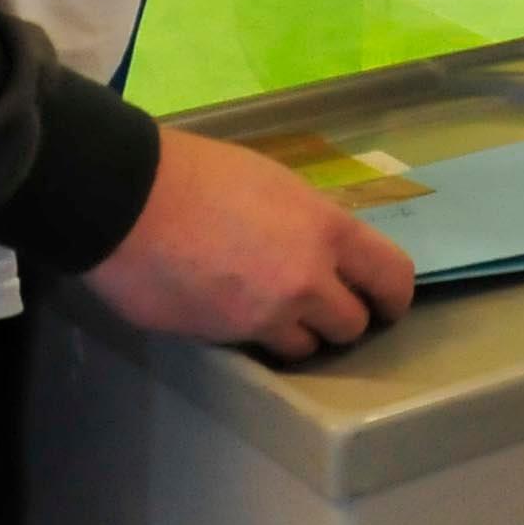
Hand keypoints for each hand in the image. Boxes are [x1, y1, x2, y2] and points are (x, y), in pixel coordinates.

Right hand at [83, 127, 415, 359]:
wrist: (129, 201)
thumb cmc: (200, 174)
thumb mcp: (274, 183)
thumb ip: (308, 223)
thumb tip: (321, 250)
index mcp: (326, 228)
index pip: (392, 276)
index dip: (394, 296)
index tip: (386, 304)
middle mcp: (307, 279)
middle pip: (352, 324)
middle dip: (341, 320)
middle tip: (321, 309)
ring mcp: (264, 315)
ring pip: (305, 348)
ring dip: (297, 335)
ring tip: (272, 312)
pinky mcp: (224, 339)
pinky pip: (254, 350)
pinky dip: (251, 338)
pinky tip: (233, 313)